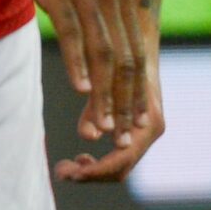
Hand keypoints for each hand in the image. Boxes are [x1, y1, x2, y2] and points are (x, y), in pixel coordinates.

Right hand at [26, 0, 149, 152]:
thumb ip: (100, 20)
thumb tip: (103, 62)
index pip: (136, 54)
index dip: (136, 90)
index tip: (135, 120)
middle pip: (124, 59)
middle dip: (122, 100)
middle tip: (119, 132)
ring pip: (102, 54)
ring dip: (103, 93)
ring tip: (100, 123)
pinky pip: (74, 35)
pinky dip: (78, 65)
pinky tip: (80, 90)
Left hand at [55, 49, 165, 182]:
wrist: (137, 35)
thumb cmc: (119, 52)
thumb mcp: (104, 78)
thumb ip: (97, 105)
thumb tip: (87, 136)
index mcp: (148, 121)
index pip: (121, 159)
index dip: (94, 171)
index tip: (67, 172)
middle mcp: (150, 129)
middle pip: (121, 169)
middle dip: (90, 174)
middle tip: (60, 172)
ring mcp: (145, 129)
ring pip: (120, 165)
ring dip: (93, 170)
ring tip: (65, 166)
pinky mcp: (136, 126)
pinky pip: (120, 153)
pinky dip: (101, 159)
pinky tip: (81, 153)